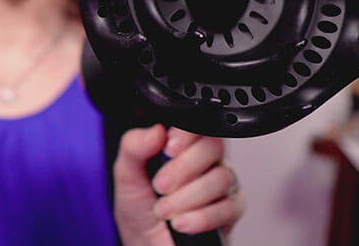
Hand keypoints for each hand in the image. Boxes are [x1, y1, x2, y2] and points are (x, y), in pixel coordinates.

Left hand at [112, 124, 244, 244]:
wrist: (147, 245)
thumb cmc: (139, 209)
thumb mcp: (126, 175)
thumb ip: (134, 147)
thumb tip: (156, 129)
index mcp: (181, 145)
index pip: (197, 124)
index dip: (186, 134)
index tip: (167, 149)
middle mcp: (205, 160)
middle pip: (213, 147)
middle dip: (182, 169)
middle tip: (160, 187)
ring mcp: (221, 184)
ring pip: (221, 177)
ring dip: (187, 198)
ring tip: (165, 210)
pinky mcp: (232, 210)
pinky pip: (229, 206)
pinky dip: (202, 217)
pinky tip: (183, 223)